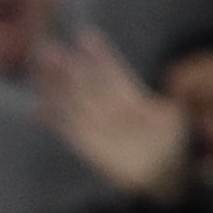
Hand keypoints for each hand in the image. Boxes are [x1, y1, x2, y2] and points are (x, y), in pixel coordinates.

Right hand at [36, 30, 187, 202]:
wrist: (162, 176)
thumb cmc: (174, 146)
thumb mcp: (175, 124)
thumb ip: (166, 112)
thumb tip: (165, 104)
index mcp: (133, 99)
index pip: (113, 72)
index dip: (100, 56)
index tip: (85, 36)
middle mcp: (111, 109)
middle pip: (87, 84)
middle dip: (69, 68)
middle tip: (49, 50)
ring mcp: (98, 127)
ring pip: (73, 103)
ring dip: (55, 88)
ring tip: (37, 72)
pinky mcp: (88, 146)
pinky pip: (67, 132)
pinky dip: (53, 122)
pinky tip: (37, 111)